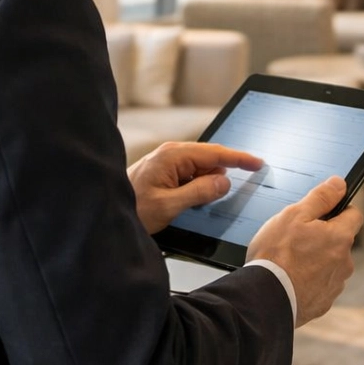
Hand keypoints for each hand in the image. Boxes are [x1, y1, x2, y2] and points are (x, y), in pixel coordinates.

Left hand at [128, 142, 263, 234]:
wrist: (106, 211)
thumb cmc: (131, 208)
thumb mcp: (169, 205)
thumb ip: (199, 192)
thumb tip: (224, 182)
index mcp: (173, 156)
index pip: (215, 154)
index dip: (239, 158)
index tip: (257, 162)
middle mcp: (171, 154)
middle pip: (210, 160)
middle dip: (222, 175)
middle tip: (231, 191)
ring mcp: (168, 162)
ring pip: (201, 170)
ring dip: (206, 185)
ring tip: (192, 203)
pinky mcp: (165, 172)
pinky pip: (190, 176)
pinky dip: (197, 187)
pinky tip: (191, 201)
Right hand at [246, 176, 359, 326]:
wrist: (265, 299)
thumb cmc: (276, 255)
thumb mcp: (294, 215)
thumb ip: (320, 197)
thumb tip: (340, 184)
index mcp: (340, 237)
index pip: (354, 215)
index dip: (338, 209)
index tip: (321, 212)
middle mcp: (344, 262)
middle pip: (339, 241)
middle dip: (323, 238)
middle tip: (295, 239)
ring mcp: (335, 285)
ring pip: (330, 265)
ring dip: (316, 261)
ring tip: (288, 262)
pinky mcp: (323, 303)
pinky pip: (319, 286)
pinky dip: (308, 281)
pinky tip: (289, 280)